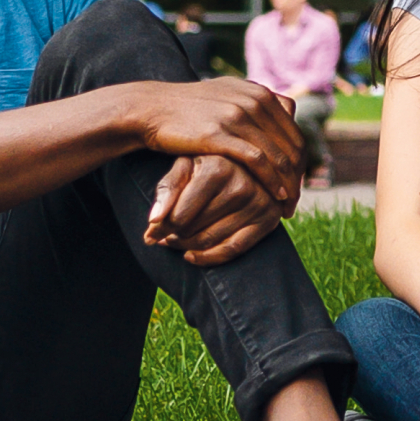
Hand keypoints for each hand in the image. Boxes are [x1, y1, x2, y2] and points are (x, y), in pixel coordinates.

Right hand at [122, 77, 303, 198]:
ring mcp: (238, 116)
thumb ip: (258, 101)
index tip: (297, 185)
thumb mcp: (229, 94)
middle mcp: (254, 101)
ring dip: (288, 185)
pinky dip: (271, 181)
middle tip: (294, 202)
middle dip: (297, 178)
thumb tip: (288, 108)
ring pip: (278, 156)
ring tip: (287, 207)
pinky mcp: (220, 133)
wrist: (153, 108)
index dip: (301, 163)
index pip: (294, 133)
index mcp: (260, 93)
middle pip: (292, 146)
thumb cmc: (190, 109)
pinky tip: (276, 196)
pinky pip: (258, 161)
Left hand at [147, 155, 295, 264]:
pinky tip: (192, 255)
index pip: (180, 215)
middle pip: (194, 229)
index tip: (150, 233)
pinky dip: (209, 258)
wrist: (247, 163)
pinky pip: (234, 249)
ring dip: (187, 248)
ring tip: (175, 243)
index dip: (161, 228)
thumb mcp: (184, 167)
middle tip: (164, 237)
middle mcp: (241, 185)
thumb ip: (167, 190)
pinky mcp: (269, 219)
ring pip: (211, 241)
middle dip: (174, 237)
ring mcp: (258, 203)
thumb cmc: (205, 164)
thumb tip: (153, 223)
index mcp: (217, 169)